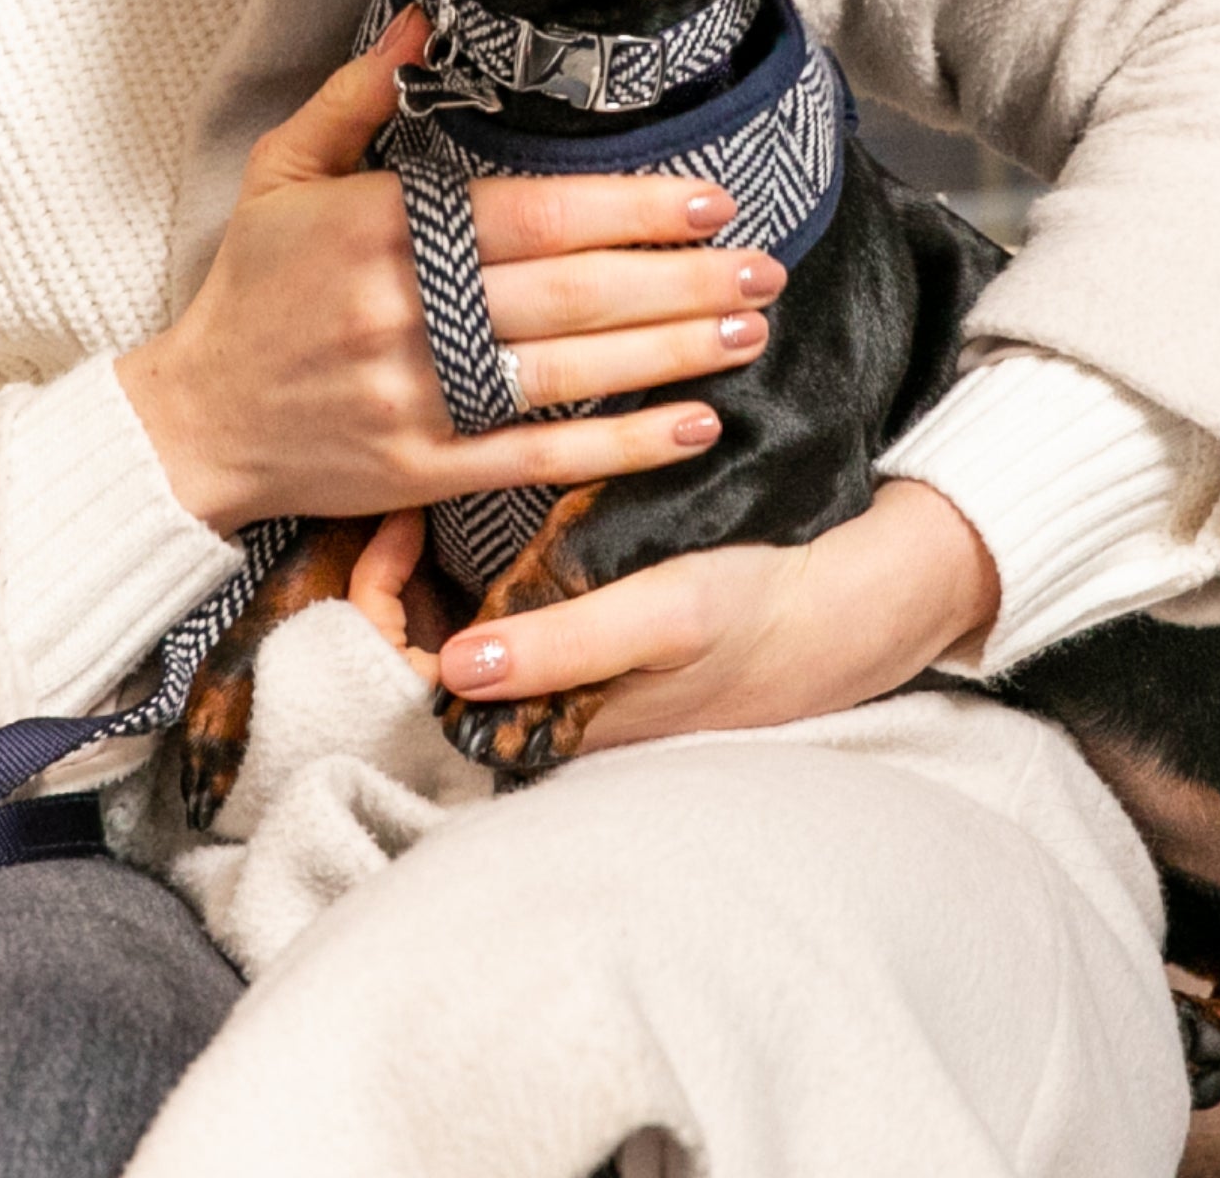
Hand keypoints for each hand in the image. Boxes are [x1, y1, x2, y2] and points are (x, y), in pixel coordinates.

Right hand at [116, 6, 786, 536]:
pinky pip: (536, 458)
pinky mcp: (423, 472)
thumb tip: (422, 22)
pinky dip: (618, 447)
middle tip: (760, 267)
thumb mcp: (281, 171)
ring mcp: (415, 399)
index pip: (529, 214)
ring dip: (667, 353)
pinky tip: (690, 424)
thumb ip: (356, 96)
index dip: (626, 210)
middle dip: (676, 280)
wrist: (193, 422)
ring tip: (745, 330)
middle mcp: (402, 314)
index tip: (707, 199)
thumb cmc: (250, 289)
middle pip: (567, 295)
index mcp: (377, 231)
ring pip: (565, 375)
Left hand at [387, 479, 999, 746]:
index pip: (410, 683)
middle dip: (389, 581)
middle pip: (411, 657)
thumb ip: (564, 644)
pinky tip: (473, 511)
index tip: (394, 526)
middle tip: (400, 501)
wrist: (840, 610)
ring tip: (425, 497)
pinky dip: (469, 563)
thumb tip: (458, 668)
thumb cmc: (756, 616)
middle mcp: (530, 708)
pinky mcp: (571, 644)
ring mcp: (549, 676)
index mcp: (541, 722)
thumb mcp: (667, 615)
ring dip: (426, 568)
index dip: (379, 608)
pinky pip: (489, 611)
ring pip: (446, 630)